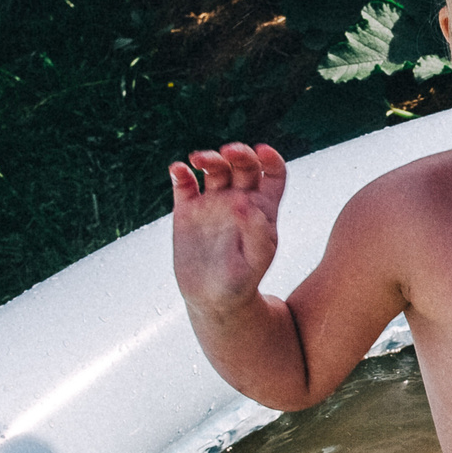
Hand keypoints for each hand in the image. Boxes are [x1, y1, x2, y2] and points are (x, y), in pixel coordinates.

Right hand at [170, 143, 286, 308]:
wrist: (213, 300)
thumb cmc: (242, 282)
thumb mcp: (256, 261)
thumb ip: (257, 233)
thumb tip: (245, 203)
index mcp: (263, 209)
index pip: (273, 174)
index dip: (271, 158)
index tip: (262, 152)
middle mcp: (239, 200)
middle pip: (243, 165)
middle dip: (238, 153)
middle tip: (228, 152)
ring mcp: (213, 203)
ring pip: (214, 169)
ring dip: (209, 158)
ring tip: (198, 159)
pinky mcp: (187, 211)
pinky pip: (184, 184)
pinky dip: (180, 173)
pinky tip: (178, 170)